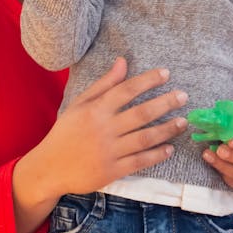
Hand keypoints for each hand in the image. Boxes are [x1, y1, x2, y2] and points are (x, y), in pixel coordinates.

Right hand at [12, 58, 186, 232]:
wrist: (49, 168)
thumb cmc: (66, 133)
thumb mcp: (79, 104)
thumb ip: (103, 84)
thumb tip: (123, 61)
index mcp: (95, 110)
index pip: (126, 90)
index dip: (148, 81)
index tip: (166, 73)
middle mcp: (104, 129)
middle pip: (141, 113)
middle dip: (166, 103)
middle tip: (184, 96)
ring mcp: (109, 151)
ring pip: (145, 138)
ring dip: (167, 129)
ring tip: (183, 122)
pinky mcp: (113, 171)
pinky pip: (140, 161)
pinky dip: (156, 155)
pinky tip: (169, 148)